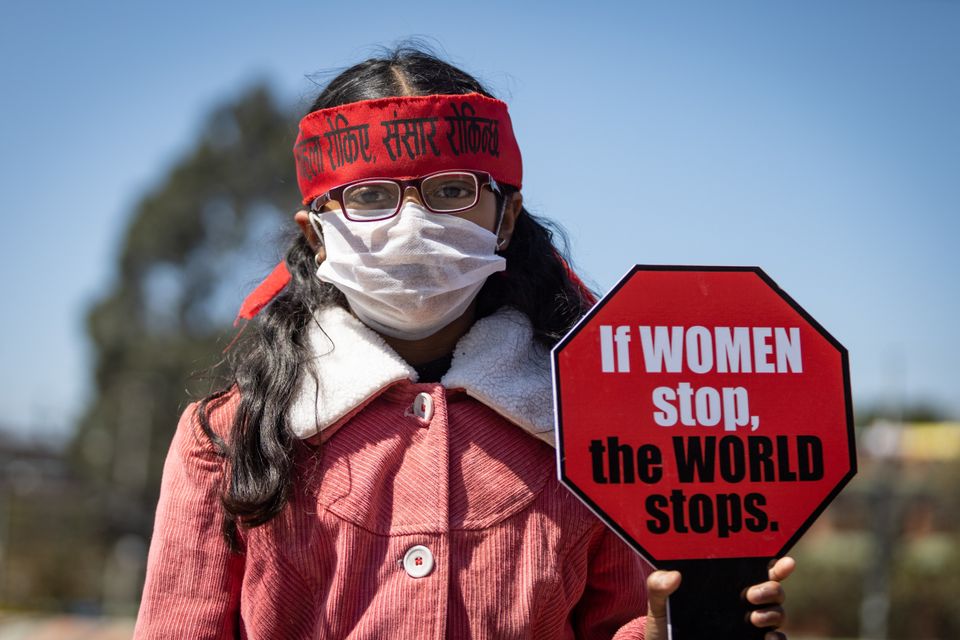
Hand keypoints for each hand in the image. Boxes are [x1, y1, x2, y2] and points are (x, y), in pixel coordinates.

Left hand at [644, 556, 795, 639]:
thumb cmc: (666, 623)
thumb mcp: (658, 603)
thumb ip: (659, 586)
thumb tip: (674, 576)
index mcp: (727, 585)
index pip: (759, 570)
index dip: (777, 565)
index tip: (784, 562)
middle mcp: (744, 603)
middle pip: (774, 590)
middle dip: (771, 589)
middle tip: (751, 595)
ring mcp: (750, 625)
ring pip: (778, 613)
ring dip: (773, 613)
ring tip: (754, 617)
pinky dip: (778, 638)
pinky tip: (768, 637)